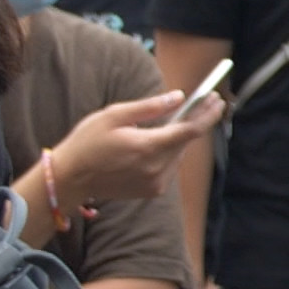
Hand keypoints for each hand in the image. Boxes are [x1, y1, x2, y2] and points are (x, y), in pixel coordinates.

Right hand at [45, 88, 221, 207]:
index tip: (218, 100)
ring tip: (186, 117)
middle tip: (207, 102)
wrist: (70, 179)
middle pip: (186, 142)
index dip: (207, 115)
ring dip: (182, 137)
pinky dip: (169, 151)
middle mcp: (156, 169)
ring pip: (178, 154)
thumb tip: (178, 97)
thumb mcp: (113, 116)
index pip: (190, 131)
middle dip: (198, 121)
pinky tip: (164, 139)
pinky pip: (169, 166)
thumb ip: (149, 107)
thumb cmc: (87, 143)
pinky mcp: (152, 191)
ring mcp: (155, 183)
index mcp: (148, 148)